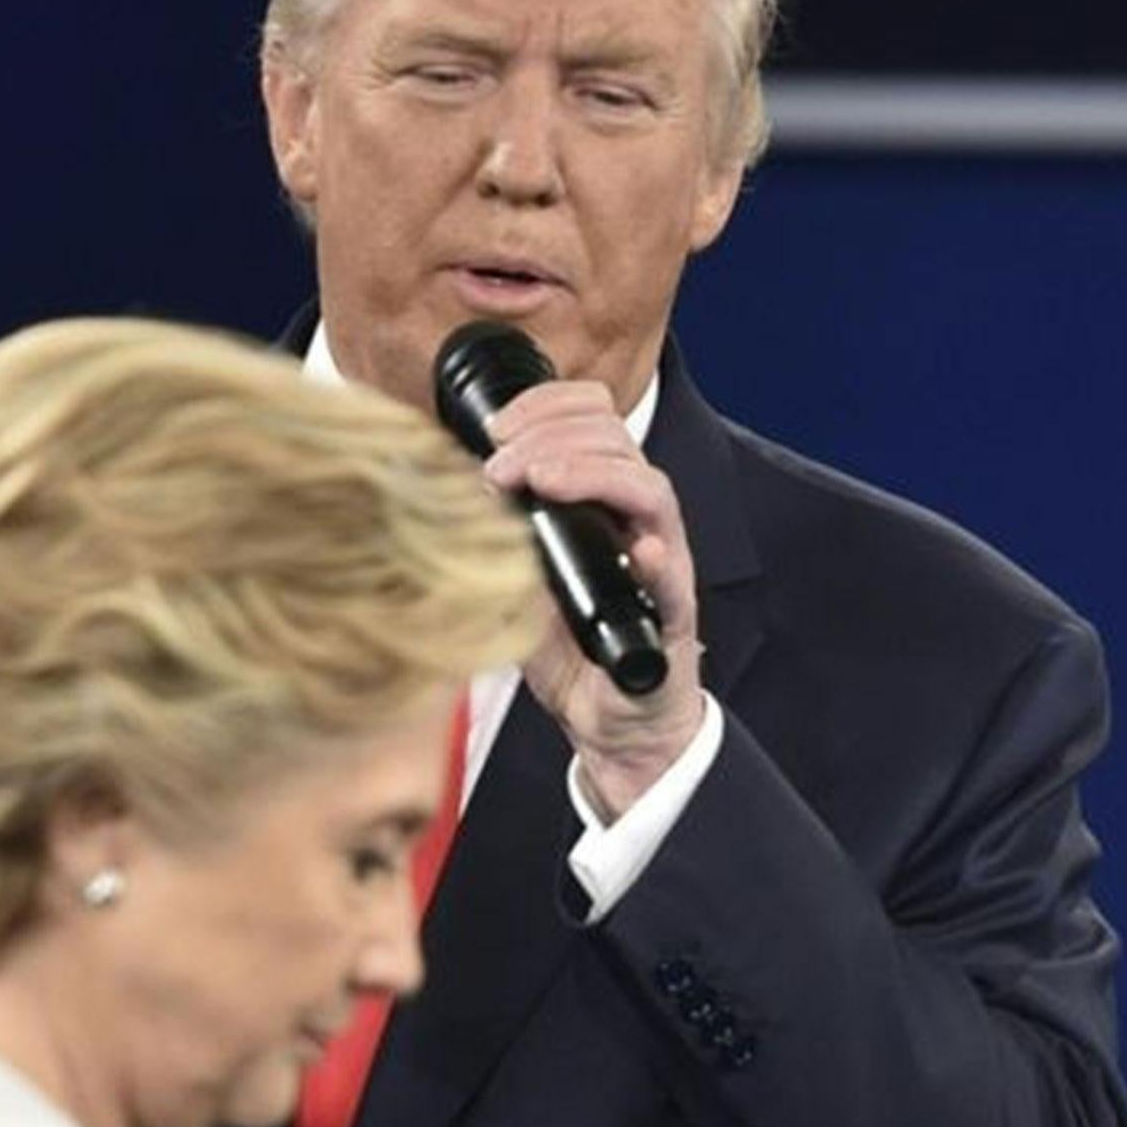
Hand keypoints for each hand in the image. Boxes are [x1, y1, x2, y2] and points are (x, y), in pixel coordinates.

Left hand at [482, 381, 704, 816]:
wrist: (610, 721)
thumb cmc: (569, 646)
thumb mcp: (516, 576)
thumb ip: (497, 535)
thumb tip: (453, 493)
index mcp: (601, 502)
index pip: (594, 421)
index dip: (550, 405)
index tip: (498, 423)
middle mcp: (636, 522)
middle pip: (618, 442)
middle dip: (553, 434)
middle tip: (501, 461)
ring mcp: (661, 564)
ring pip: (649, 490)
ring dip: (591, 473)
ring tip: (541, 478)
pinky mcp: (674, 615)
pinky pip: (674, 581)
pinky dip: (656, 561)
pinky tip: (640, 551)